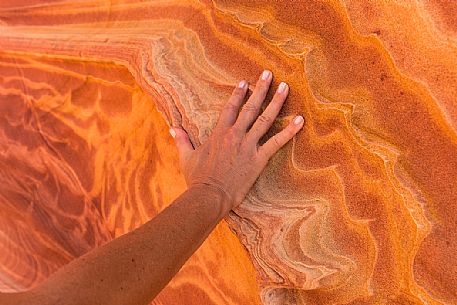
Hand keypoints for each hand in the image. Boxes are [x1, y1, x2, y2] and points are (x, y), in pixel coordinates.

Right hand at [170, 70, 303, 210]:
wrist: (209, 196)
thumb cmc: (197, 178)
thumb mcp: (186, 157)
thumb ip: (181, 140)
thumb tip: (172, 127)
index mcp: (219, 133)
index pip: (230, 107)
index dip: (237, 93)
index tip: (244, 81)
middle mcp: (235, 135)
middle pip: (250, 107)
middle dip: (260, 89)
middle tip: (269, 74)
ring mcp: (248, 145)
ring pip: (265, 119)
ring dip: (276, 102)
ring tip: (285, 87)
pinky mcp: (258, 159)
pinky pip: (277, 142)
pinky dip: (290, 131)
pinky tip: (301, 120)